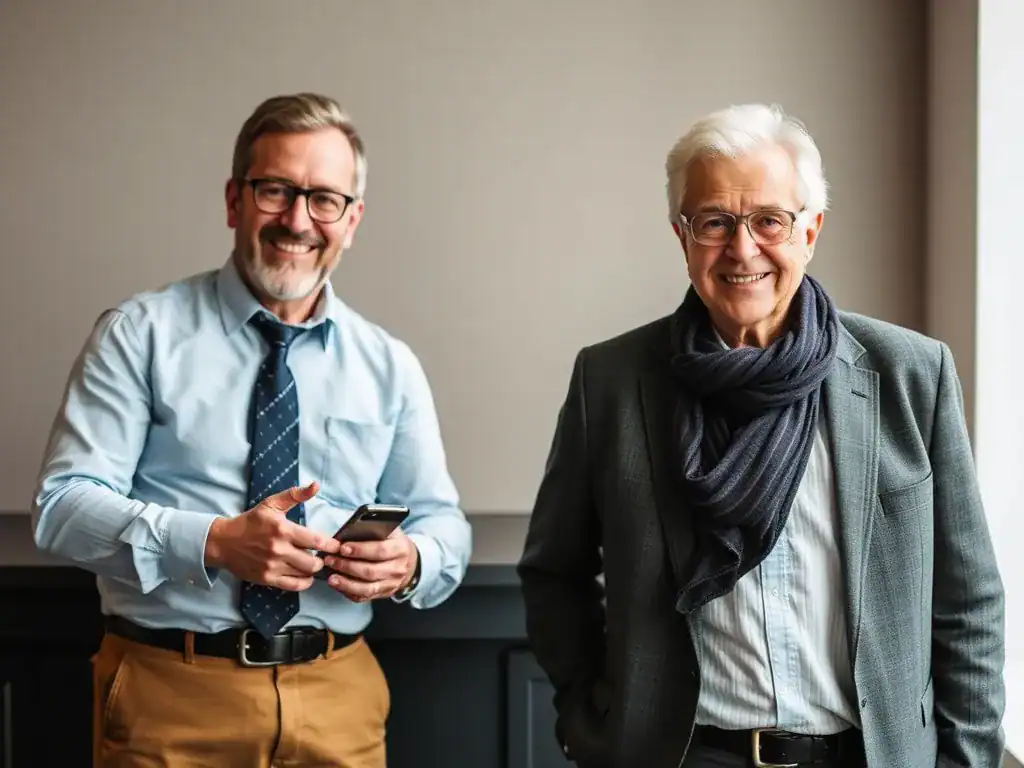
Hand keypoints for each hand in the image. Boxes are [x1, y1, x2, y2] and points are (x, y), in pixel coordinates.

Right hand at [204, 482, 341, 590]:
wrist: (223, 542)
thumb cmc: (250, 522)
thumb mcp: (271, 504)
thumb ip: (295, 495)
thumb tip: (315, 486)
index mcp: (282, 530)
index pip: (316, 541)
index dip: (331, 545)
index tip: (336, 546)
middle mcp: (278, 550)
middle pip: (313, 562)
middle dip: (323, 559)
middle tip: (324, 556)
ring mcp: (272, 566)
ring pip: (304, 574)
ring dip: (313, 570)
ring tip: (314, 563)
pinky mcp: (267, 579)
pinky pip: (293, 586)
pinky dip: (304, 582)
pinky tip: (305, 575)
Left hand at [323, 529, 418, 601]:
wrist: (407, 560)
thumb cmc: (392, 542)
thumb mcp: (388, 531)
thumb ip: (372, 530)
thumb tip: (347, 534)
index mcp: (400, 548)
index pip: (380, 550)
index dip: (360, 550)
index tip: (342, 548)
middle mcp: (398, 568)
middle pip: (370, 571)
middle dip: (347, 566)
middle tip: (330, 560)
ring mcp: (392, 583)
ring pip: (367, 588)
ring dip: (346, 583)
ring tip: (331, 577)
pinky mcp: (383, 593)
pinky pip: (364, 596)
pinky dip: (349, 592)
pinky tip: (338, 585)